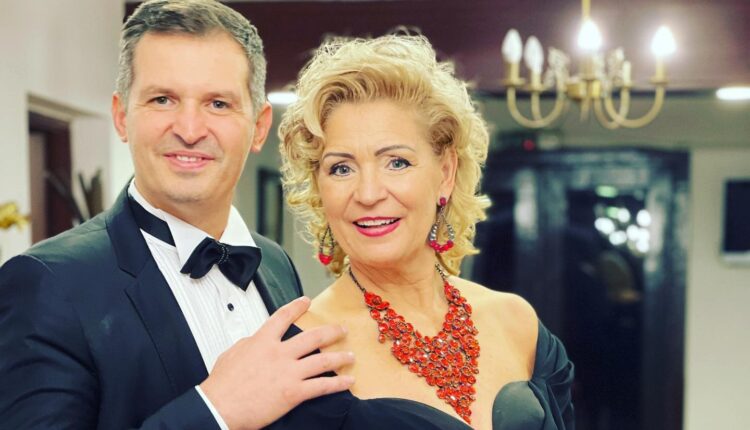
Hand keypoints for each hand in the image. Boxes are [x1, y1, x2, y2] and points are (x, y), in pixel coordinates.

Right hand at [199, 296, 354, 429]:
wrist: (219, 407)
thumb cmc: (221, 385)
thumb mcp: (232, 354)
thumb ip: (249, 344)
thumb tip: (256, 340)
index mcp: (262, 341)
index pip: (283, 316)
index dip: (297, 307)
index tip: (306, 301)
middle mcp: (279, 354)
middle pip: (313, 337)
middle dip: (332, 332)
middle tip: (342, 330)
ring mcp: (289, 373)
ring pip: (323, 360)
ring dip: (340, 357)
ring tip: (350, 356)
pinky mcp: (294, 393)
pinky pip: (322, 386)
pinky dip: (338, 383)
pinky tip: (348, 381)